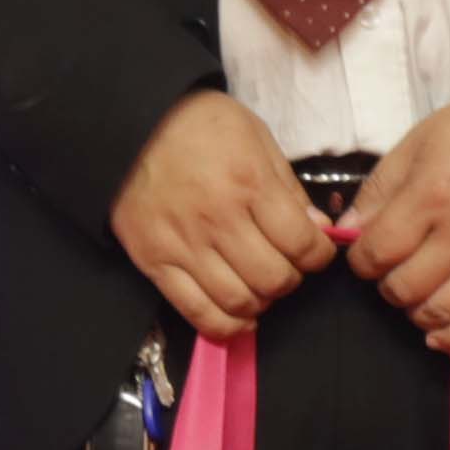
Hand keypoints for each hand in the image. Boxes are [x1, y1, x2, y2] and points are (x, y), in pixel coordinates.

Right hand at [116, 90, 331, 337]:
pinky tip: (239, 315)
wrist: (129, 125)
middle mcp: (218, 221)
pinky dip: (225, 325)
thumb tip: (318, 230)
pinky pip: (195, 311)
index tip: (316, 251)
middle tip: (286, 265)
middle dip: (291, 279)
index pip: (302, 244)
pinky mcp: (154, 262)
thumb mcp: (255, 136)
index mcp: (248, 184)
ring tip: (260, 286)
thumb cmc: (198, 124)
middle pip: (274, 279)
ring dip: (261, 302)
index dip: (320, 255)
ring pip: (239, 302)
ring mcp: (183, 246)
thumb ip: (288, 186)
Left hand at [343, 88, 449, 351]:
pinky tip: (438, 333)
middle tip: (393, 267)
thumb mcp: (418, 143)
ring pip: (438, 314)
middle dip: (385, 284)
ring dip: (414, 310)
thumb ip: (379, 190)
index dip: (360, 260)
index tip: (367, 252)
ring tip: (416, 290)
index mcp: (431, 197)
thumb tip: (348, 232)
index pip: (376, 254)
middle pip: (402, 289)